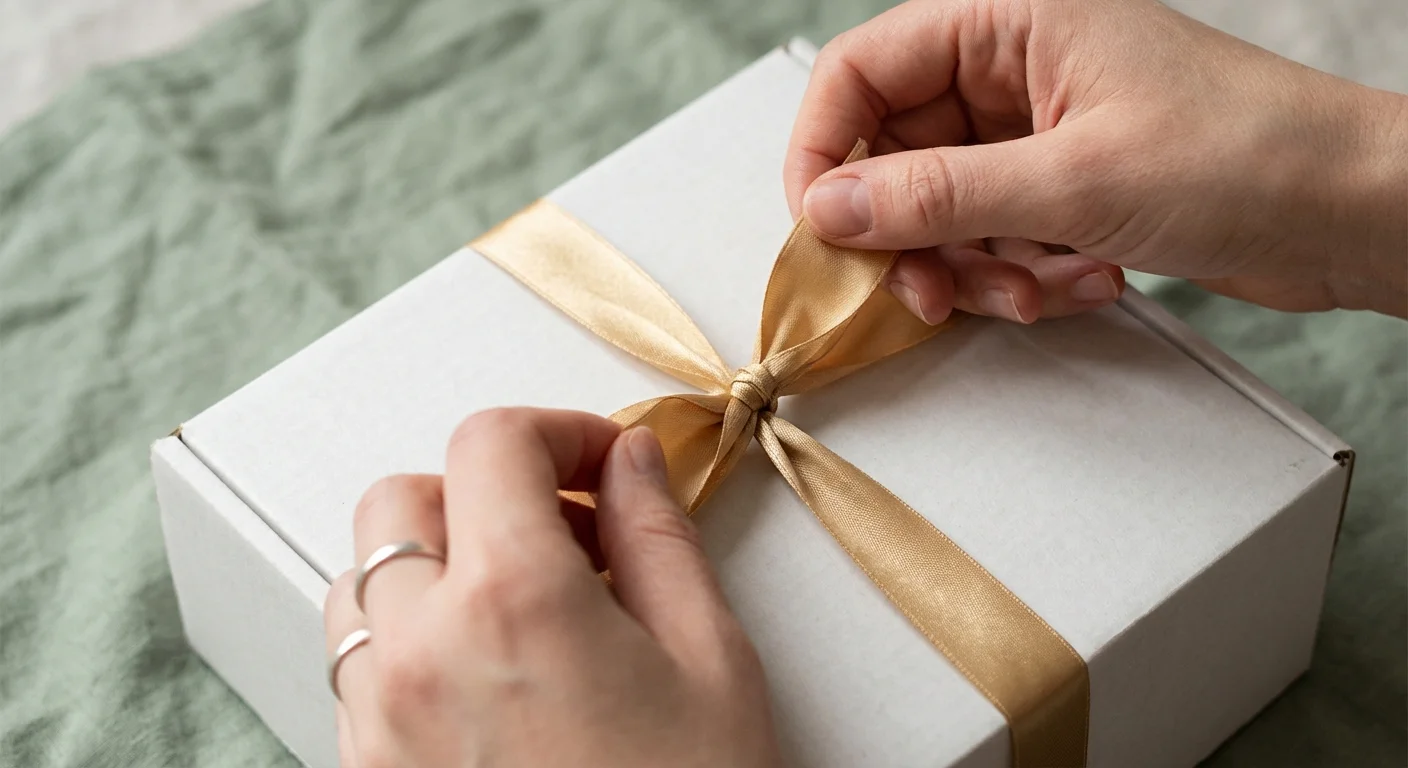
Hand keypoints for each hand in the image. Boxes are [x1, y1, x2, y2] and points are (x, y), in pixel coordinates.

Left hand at [324, 408, 780, 767]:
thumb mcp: (711, 659)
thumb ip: (659, 536)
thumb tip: (631, 459)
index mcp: (515, 602)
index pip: (492, 445)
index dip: (556, 430)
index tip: (602, 459)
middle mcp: (422, 652)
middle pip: (401, 499)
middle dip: (481, 489)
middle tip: (566, 530)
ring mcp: (379, 721)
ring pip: (363, 582)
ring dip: (434, 563)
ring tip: (524, 605)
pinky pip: (359, 669)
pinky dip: (412, 639)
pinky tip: (493, 676)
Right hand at [787, 0, 1407, 321]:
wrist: (1352, 211)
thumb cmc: (1244, 156)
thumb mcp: (1072, 179)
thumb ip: (936, 195)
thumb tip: (828, 210)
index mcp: (1007, 23)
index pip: (862, 71)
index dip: (825, 149)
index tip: (823, 228)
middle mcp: (1011, 70)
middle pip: (894, 152)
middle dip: (911, 234)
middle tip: (929, 292)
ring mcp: (1035, 130)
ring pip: (941, 209)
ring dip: (973, 268)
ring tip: (1033, 292)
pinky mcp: (1062, 186)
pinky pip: (993, 238)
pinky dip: (1020, 275)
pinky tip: (1083, 282)